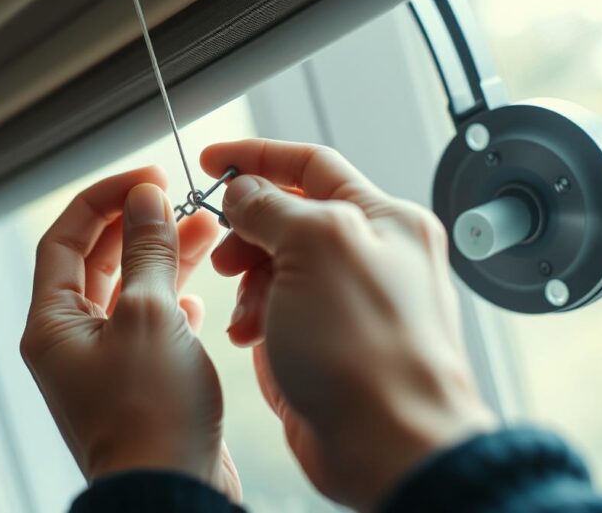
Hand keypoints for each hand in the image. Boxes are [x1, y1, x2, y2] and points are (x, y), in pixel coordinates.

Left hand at [21, 167, 240, 500]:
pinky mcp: (138, 381)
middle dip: (138, 225)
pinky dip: (173, 303)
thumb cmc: (151, 414)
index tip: (147, 178)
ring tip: (203, 230)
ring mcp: (104, 363)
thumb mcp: (148, 316)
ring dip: (163, 258)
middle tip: (178, 199)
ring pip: (130, 290)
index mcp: (52, 323)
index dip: (104, 199)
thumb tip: (145, 200)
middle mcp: (71, 341)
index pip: (65, 238)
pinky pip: (149, 325)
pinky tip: (198, 298)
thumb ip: (147, 251)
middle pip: (98, 261)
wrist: (172, 491)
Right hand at [201, 140, 494, 510]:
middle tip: (225, 251)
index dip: (257, 158)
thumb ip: (273, 207)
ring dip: (249, 282)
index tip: (212, 161)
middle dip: (249, 231)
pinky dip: (256, 317)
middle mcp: (372, 255)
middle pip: (291, 218)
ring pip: (279, 267)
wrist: (389, 445)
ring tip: (245, 311)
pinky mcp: (328, 342)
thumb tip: (244, 191)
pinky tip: (252, 336)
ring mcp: (349, 301)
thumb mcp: (316, 247)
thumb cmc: (371, 350)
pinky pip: (278, 311)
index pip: (312, 165)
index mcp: (385, 219)